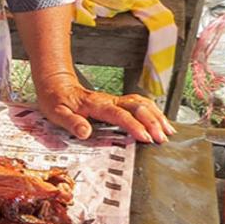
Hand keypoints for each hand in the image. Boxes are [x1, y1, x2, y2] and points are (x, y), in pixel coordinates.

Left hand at [36, 75, 175, 143]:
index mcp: (96, 104)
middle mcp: (109, 100)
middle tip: (161, 138)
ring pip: (142, 103)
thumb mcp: (56, 113)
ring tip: (168, 131)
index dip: (134, 125)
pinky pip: (141, 104)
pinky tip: (161, 122)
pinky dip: (154, 112)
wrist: (56, 85)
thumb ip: (71, 122)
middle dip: (152, 121)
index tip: (145, 137)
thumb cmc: (56, 100)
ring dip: (157, 116)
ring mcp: (115, 100)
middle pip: (137, 106)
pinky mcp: (118, 102)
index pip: (119, 114)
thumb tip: (85, 132)